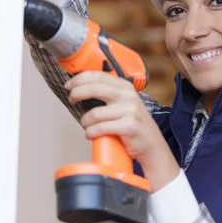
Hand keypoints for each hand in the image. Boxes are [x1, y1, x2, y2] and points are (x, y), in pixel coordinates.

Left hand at [65, 71, 179, 191]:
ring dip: (85, 121)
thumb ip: (109, 93)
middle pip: (94, 88)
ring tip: (86, 126)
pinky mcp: (128, 126)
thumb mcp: (124, 103)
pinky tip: (90, 135)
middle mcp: (128, 96)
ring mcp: (129, 111)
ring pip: (94, 113)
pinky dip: (91, 133)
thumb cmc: (134, 125)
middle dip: (77, 93)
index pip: (98, 76)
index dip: (79, 79)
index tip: (69, 85)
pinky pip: (100, 128)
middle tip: (71, 99)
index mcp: (125, 87)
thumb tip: (82, 87)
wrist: (152, 146)